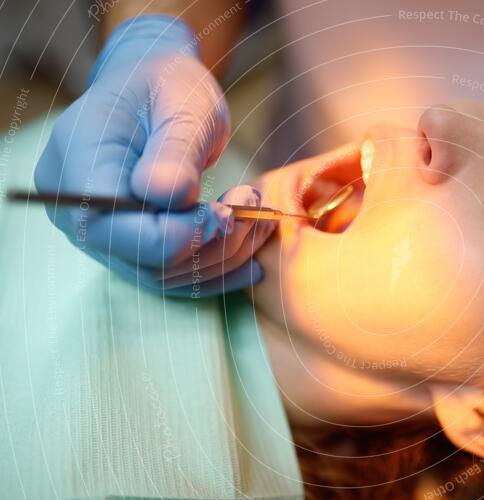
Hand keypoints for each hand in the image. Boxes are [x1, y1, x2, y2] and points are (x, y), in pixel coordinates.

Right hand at [34, 15, 261, 295]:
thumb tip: (165, 195)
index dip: (183, 233)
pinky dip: (217, 273)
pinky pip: (172, 277)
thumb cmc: (169, 87)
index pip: (121, 230)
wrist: (158, 90)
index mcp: (78, 163)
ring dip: (223, 257)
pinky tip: (253, 264)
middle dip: (213, 244)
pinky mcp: (129, 247)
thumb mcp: (183, 105)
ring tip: (258, 217)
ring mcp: (100, 234)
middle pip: (146, 260)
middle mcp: (75, 209)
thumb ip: (175, 150)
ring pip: (164, 276)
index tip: (231, 211)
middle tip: (254, 205)